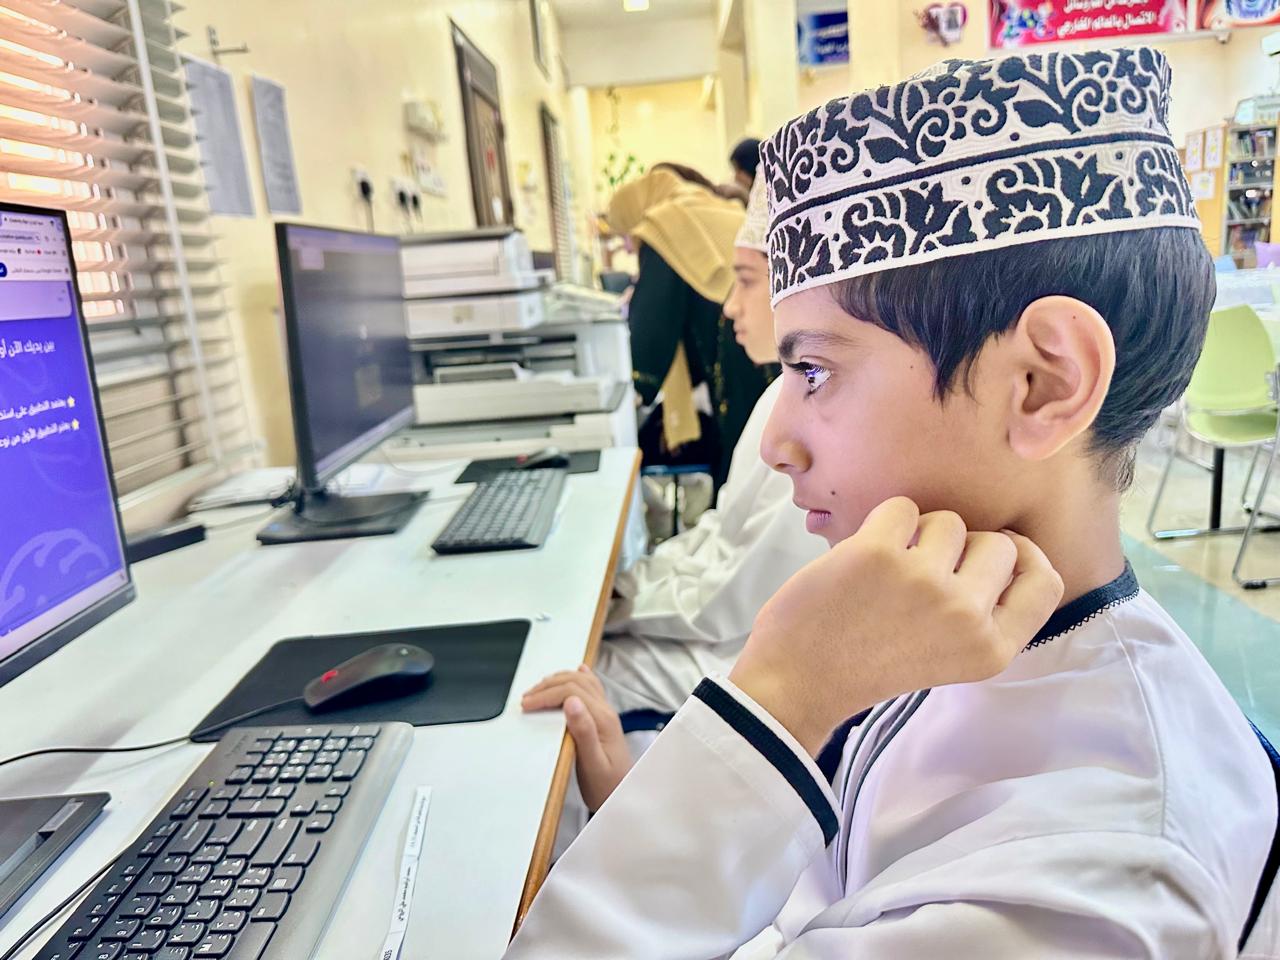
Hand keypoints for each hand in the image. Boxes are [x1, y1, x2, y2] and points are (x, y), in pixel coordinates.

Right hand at [521, 665, 632, 812]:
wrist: (624, 796)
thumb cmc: (607, 786)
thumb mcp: (592, 763)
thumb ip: (584, 731)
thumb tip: (571, 702)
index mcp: (602, 720)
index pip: (571, 692)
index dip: (546, 695)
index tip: (527, 705)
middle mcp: (606, 712)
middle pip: (576, 682)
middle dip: (548, 686)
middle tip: (527, 698)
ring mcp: (606, 713)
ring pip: (583, 681)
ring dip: (559, 680)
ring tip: (538, 690)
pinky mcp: (603, 718)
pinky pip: (593, 688)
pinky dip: (580, 677)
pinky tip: (578, 671)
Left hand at [729, 498, 1062, 756]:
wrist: (799, 681)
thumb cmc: (872, 662)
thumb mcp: (952, 657)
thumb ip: (986, 611)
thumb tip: (1006, 544)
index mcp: (991, 650)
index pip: (1045, 582)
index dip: (1024, 556)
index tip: (997, 552)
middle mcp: (966, 617)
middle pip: (996, 543)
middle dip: (962, 548)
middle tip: (921, 575)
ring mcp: (924, 582)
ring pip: (949, 522)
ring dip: (919, 536)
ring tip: (889, 573)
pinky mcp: (879, 554)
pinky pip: (902, 508)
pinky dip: (884, 524)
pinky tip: (865, 558)